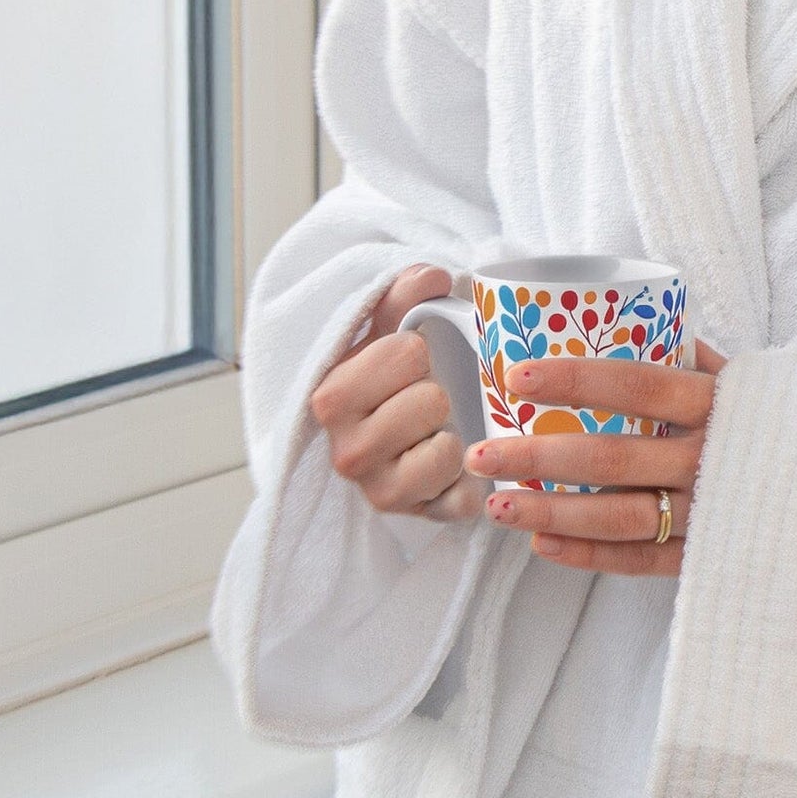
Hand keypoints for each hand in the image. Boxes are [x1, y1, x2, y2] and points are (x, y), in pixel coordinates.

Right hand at [309, 265, 485, 521]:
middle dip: (438, 394)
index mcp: (329, 397)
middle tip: (424, 403)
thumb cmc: (395, 380)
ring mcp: (378, 492)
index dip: (417, 353)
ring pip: (448, 448)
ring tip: (435, 432)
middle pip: (431, 400)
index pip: (405, 353)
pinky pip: (463, 494)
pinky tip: (451, 466)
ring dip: (453, 433)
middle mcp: (345, 452)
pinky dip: (468, 475)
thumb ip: (405, 294)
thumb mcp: (391, 330)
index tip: (406, 366)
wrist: (402, 443)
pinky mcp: (415, 521)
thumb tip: (432, 276)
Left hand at [461, 340, 726, 575]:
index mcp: (719, 403)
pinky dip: (589, 554)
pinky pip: (641, 560)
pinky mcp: (710, 557)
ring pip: (617, 515)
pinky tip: (542, 545)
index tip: (517, 376)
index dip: (574, 380)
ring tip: (495, 504)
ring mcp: (710, 512)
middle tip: (480, 451)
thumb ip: (696, 358)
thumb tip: (637, 321)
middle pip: (610, 458)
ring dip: (549, 513)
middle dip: (537, 457)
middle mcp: (712, 458)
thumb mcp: (752, 380)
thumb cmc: (786, 423)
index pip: (636, 386)